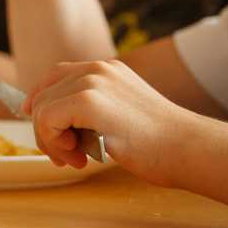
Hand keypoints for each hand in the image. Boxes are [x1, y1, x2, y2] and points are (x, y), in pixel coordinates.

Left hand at [22, 59, 195, 185]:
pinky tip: (79, 157)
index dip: (42, 103)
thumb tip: (51, 121)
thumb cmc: (159, 141)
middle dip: (47, 130)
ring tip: (76, 159)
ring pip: (42, 109)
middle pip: (44, 94)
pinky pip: (47, 120)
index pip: (55, 77)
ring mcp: (92, 81)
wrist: (186, 147)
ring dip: (51, 141)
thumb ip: (91, 108)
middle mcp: (96, 68)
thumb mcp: (121, 111)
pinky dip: (54, 143)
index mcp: (105, 68)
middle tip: (67, 156)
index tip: (46, 131)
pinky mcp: (88, 100)